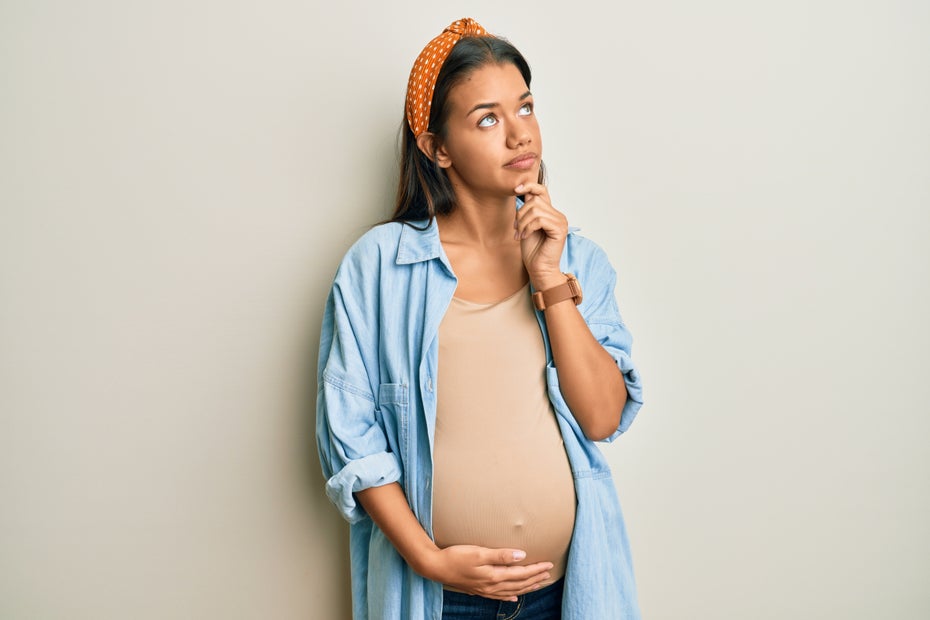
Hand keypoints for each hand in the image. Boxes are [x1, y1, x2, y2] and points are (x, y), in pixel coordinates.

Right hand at [423, 544, 552, 601]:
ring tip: (538, 584)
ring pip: (512, 590)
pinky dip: (510, 595)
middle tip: (549, 574)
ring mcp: (485, 589)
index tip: (549, 565)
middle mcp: (492, 585)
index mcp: (494, 575)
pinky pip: (499, 595)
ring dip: (527, 587)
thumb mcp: (478, 553)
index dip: (536, 569)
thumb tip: (522, 556)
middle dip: (535, 578)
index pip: (522, 573)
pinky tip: (514, 596)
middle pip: (520, 583)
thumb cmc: (456, 556)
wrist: (436, 567)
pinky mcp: (478, 590)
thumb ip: (501, 555)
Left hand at [514, 182, 567, 289]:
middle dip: (520, 213)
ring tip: (520, 234)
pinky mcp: (560, 229)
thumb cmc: (532, 250)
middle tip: (516, 228)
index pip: (542, 190)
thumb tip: (521, 191)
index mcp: (551, 213)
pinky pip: (539, 219)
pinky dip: (528, 228)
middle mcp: (558, 215)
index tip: (516, 189)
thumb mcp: (526, 225)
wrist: (539, 269)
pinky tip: (525, 237)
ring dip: (522, 222)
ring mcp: (561, 221)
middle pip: (535, 200)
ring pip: (535, 209)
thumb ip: (527, 209)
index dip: (529, 186)